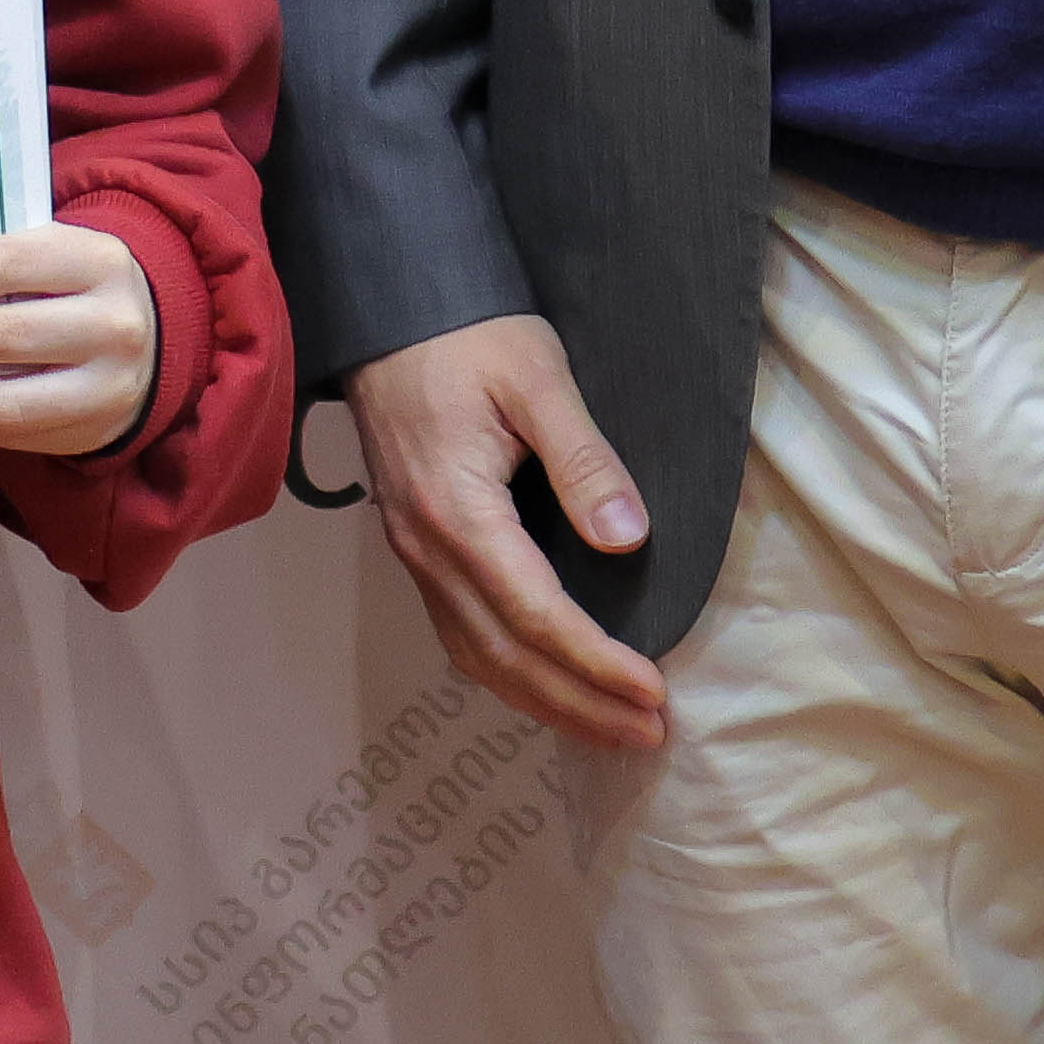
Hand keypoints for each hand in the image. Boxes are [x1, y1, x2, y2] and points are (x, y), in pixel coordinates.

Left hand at [0, 224, 161, 456]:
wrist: (152, 339)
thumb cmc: (75, 287)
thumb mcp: (52, 257)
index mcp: (98, 260)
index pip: (7, 264)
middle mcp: (114, 324)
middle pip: (1, 336)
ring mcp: (110, 385)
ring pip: (6, 399)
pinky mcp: (96, 429)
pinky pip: (15, 432)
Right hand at [347, 313, 671, 756]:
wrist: (389, 310)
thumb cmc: (467, 334)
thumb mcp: (537, 379)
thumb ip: (583, 460)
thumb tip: (627, 538)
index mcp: (456, 510)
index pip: (534, 614)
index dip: (596, 662)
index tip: (655, 691)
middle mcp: (426, 545)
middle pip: (503, 654)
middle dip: (579, 702)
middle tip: (649, 732)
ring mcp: (413, 549)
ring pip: (474, 654)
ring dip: (543, 699)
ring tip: (609, 725)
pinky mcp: (415, 542)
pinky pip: (458, 630)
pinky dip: (507, 671)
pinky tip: (545, 682)